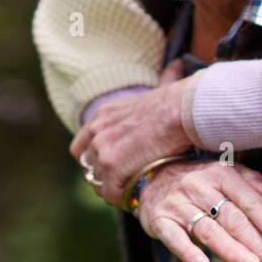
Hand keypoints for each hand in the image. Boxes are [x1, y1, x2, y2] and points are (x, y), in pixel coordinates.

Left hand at [70, 60, 196, 206]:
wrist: (181, 110)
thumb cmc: (177, 100)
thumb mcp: (157, 88)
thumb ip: (161, 81)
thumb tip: (177, 63)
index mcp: (102, 115)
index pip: (80, 147)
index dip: (93, 160)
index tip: (108, 169)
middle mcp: (97, 131)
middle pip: (87, 166)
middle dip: (102, 178)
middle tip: (120, 186)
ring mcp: (102, 148)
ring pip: (98, 181)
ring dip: (112, 189)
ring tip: (128, 194)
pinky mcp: (113, 164)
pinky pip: (111, 191)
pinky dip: (121, 198)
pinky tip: (134, 198)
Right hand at [137, 158, 261, 261]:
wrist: (150, 175)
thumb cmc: (197, 180)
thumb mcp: (221, 174)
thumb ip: (246, 182)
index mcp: (221, 175)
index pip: (249, 201)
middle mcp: (200, 187)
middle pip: (233, 219)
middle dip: (257, 244)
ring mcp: (179, 204)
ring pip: (208, 229)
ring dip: (231, 249)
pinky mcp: (159, 220)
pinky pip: (174, 236)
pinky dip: (187, 251)